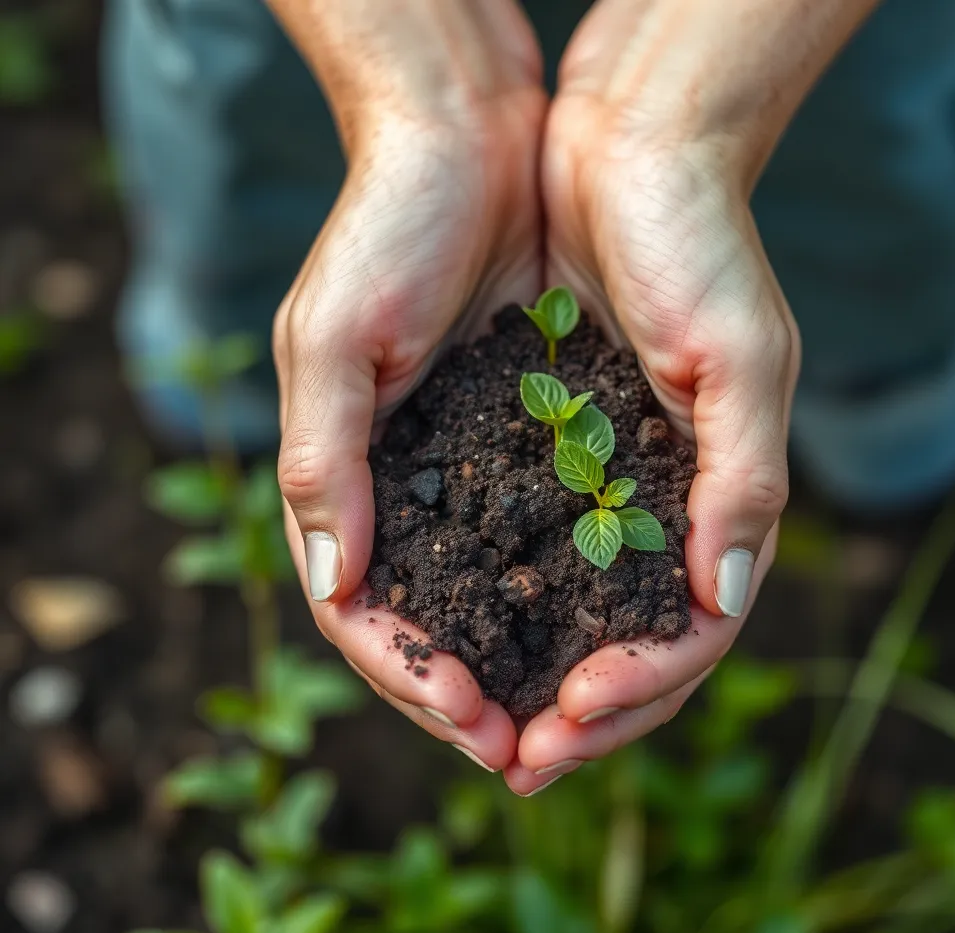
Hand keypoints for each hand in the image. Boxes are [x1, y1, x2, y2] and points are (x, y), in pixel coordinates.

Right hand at [270, 0, 545, 771]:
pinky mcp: (538, 447)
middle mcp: (415, 494)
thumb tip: (338, 588)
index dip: (416, 684)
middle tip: (541, 757)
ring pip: (501, 606)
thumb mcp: (334, 341)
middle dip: (483, 703)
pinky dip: (582, 599)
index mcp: (354, 484)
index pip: (370, 619)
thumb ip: (326, 463)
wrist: (471, 142)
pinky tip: (617, 633)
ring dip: (540, 671)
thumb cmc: (387, 228)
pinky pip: (559, 544)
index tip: (475, 729)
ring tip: (587, 718)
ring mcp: (476, 477)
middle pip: (440, 632)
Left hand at [505, 0, 803, 793]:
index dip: (637, 692)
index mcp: (705, 506)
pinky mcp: (526, 453)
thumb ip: (742, 480)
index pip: (685, 637)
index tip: (575, 718)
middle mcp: (645, 513)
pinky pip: (500, 548)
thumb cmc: (696, 243)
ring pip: (555, 617)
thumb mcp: (742, 358)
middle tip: (511, 758)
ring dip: (513, 676)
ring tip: (464, 717)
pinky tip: (438, 631)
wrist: (620, 152)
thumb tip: (723, 602)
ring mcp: (585, 489)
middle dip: (570, 715)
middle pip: (618, 649)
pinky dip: (474, 601)